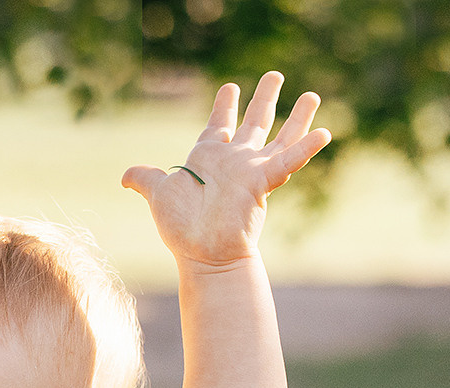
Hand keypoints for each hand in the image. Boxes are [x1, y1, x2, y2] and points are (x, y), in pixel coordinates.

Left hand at [123, 73, 329, 271]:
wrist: (201, 251)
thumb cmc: (182, 226)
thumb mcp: (159, 193)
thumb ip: (145, 178)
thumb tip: (125, 176)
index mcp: (209, 156)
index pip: (219, 124)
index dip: (224, 106)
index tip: (229, 88)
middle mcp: (234, 160)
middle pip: (255, 122)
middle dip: (264, 98)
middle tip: (275, 75)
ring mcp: (251, 169)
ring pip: (281, 137)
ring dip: (297, 117)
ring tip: (312, 94)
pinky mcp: (263, 181)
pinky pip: (289, 161)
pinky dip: (306, 147)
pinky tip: (324, 132)